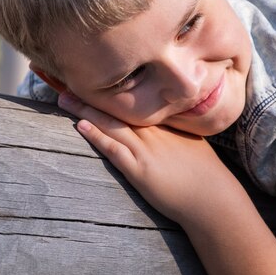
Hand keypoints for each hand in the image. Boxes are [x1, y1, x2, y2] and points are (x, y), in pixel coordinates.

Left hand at [57, 92, 234, 225]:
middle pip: (118, 108)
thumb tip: (167, 124)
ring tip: (64, 98)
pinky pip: (114, 149)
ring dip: (86, 111)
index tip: (97, 78)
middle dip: (93, 94)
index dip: (113, 91)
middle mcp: (153, 132)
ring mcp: (145, 150)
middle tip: (69, 81)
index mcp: (165, 123)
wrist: (211, 197)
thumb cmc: (206, 173)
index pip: (134, 101)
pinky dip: (97, 136)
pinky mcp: (140, 170)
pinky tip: (81, 126)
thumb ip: (176, 130)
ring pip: (111, 124)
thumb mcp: (192, 142)